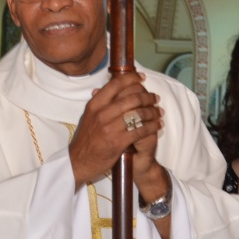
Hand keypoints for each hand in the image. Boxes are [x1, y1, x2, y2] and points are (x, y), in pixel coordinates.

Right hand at [69, 72, 163, 187]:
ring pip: (138, 114)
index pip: (116, 84)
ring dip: (152, 111)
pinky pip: (140, 130)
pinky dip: (152, 126)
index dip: (132, 78)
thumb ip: (97, 103)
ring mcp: (110, 128)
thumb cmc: (85, 139)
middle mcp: (102, 114)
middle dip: (148, 97)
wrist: (79, 161)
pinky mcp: (118, 142)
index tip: (142, 78)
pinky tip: (158, 125)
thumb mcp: (88, 117)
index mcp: (94, 105)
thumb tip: (101, 88)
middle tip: (155, 98)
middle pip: (131, 98)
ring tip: (159, 112)